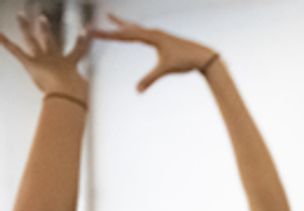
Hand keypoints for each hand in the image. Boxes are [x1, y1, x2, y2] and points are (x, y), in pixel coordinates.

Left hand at [0, 12, 90, 99]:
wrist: (70, 95)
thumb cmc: (78, 96)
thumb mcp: (83, 92)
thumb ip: (81, 91)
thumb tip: (85, 101)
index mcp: (70, 64)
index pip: (78, 49)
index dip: (82, 41)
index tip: (84, 32)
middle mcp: (55, 58)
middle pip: (49, 39)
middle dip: (45, 29)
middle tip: (42, 19)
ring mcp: (42, 60)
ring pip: (32, 40)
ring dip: (25, 28)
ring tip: (21, 16)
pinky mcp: (31, 64)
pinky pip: (16, 52)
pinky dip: (6, 43)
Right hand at [91, 14, 214, 91]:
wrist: (203, 55)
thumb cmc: (186, 61)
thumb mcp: (165, 69)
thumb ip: (150, 79)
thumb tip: (137, 90)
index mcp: (151, 36)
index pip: (124, 35)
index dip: (107, 35)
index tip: (93, 33)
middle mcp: (153, 32)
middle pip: (126, 29)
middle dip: (109, 29)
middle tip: (92, 28)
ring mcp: (157, 33)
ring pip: (135, 27)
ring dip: (122, 24)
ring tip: (110, 17)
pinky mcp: (162, 37)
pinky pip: (143, 32)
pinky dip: (134, 30)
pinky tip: (132, 30)